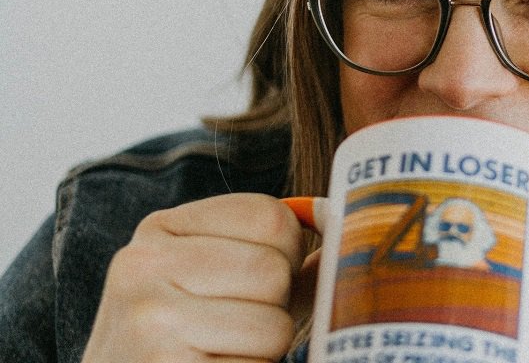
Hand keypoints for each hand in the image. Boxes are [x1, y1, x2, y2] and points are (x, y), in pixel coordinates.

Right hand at [82, 193, 309, 362]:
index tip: (260, 280)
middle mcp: (144, 266)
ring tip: (224, 354)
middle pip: (274, 271)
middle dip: (275, 307)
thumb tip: (347, 232)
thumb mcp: (210, 279)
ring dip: (266, 351)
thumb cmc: (180, 339)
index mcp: (160, 229)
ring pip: (274, 327)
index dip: (287, 252)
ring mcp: (149, 322)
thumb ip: (274, 252)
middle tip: (238, 328)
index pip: (271, 217)